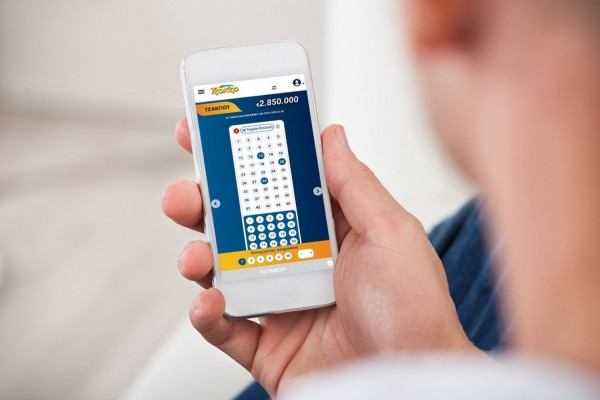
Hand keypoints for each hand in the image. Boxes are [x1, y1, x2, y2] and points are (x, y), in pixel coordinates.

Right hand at [161, 119, 474, 396]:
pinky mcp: (266, 345)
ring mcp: (280, 303)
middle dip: (205, 202)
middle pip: (239, 223)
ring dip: (197, 256)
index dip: (244, 157)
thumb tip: (330, 135)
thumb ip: (353, 183)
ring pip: (222, 270)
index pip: (278, 184)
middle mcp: (300, 261)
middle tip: (187, 192)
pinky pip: (223, 326)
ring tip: (198, 255)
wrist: (411, 387)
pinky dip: (207, 314)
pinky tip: (211, 302)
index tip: (211, 133)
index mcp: (330, 230)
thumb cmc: (413, 314)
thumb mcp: (390, 233)